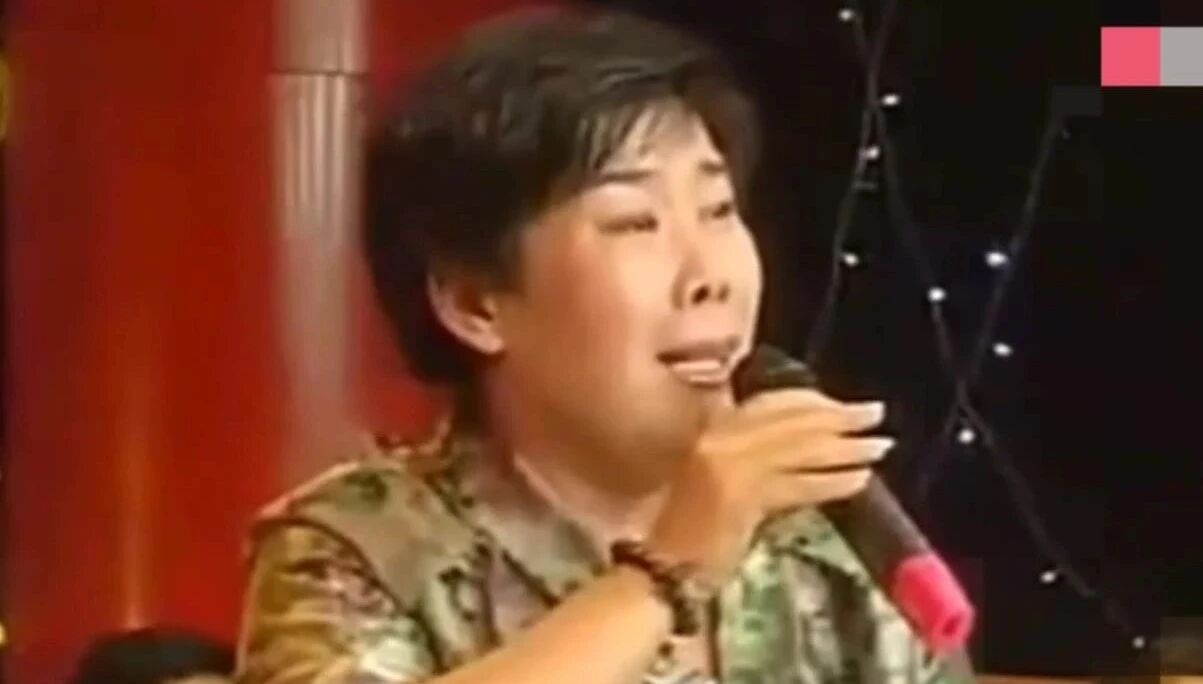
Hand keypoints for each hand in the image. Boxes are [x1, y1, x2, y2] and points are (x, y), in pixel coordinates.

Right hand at [647, 388, 890, 587]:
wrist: (663, 566)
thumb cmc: (687, 525)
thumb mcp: (716, 471)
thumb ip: (750, 449)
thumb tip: (803, 439)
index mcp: (714, 426)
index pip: (773, 403)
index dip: (814, 401)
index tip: (843, 405)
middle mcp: (721, 438)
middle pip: (792, 421)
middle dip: (839, 417)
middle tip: (876, 414)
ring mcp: (730, 465)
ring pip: (801, 450)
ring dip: (846, 448)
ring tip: (878, 447)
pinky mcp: (744, 497)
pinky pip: (800, 485)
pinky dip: (833, 483)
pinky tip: (860, 481)